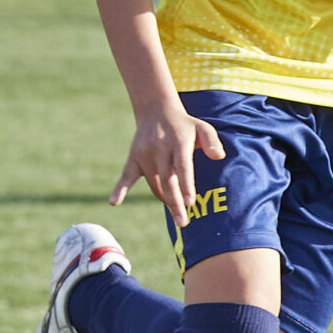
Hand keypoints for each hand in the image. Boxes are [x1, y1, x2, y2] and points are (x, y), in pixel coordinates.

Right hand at [111, 106, 224, 226]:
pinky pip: (126, 176)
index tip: (190, 202)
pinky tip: (114, 202)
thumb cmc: (185, 125)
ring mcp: (145, 154)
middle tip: (183, 222)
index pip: (182, 166)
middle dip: (175, 202)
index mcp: (178, 142)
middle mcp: (160, 148)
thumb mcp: (202, 127)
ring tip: (178, 213)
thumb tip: (219, 156)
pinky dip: (120, 189)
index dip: (186, 184)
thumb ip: (212, 142)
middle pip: (167, 180)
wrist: (156, 110)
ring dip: (165, 199)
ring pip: (154, 183)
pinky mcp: (133, 158)